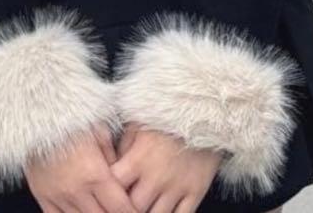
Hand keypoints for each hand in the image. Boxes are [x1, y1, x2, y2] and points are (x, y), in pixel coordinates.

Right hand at [24, 121, 140, 212]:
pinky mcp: (42, 195)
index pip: (119, 208)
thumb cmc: (73, 116)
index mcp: (94, 173)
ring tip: (101, 208)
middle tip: (120, 209)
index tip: (136, 212)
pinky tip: (79, 212)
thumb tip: (122, 181)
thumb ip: (112, 161)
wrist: (39, 110)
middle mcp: (76, 189)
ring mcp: (57, 195)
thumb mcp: (101, 132)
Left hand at [108, 121, 223, 212]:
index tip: (107, 191)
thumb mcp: (139, 121)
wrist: (205, 109)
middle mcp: (156, 177)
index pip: (113, 186)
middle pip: (133, 207)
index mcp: (138, 158)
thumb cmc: (168, 114)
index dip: (107, 191)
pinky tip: (165, 212)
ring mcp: (177, 187)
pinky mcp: (196, 191)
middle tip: (125, 203)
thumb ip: (123, 146)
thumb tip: (111, 165)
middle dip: (126, 207)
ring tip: (145, 208)